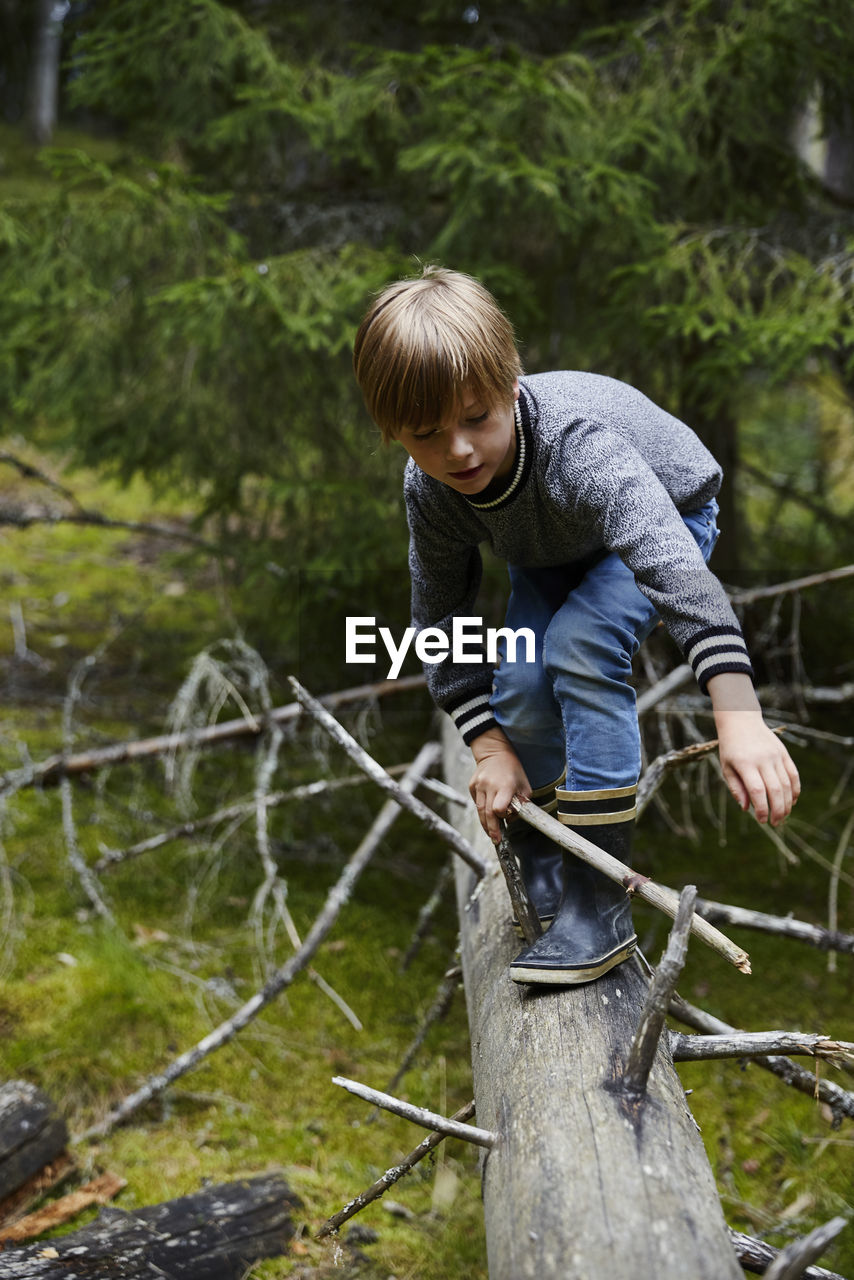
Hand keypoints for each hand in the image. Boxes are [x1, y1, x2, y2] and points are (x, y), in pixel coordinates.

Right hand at [468, 727, 530, 842]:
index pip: (499, 808)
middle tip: (496, 840)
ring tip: (491, 834)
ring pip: (479, 810)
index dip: (503, 816)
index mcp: (505, 785)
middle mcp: (489, 786)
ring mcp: (478, 785)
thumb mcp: (525, 784)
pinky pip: (476, 802)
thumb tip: (512, 818)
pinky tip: (487, 813)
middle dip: (492, 829)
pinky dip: (482, 810)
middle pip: (487, 814)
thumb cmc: (513, 769)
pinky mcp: (472, 786)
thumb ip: (522, 803)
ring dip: (485, 824)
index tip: (507, 818)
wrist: (494, 752)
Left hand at [708, 673, 799, 824]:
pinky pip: (793, 774)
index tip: (762, 821)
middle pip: (776, 790)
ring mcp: (776, 756)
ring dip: (787, 803)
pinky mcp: (784, 753)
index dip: (762, 809)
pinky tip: (792, 801)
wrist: (741, 720)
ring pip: (787, 784)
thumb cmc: (730, 747)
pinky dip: (795, 790)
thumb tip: (747, 808)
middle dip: (778, 810)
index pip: (757, 791)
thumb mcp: (726, 767)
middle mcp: (763, 760)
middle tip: (775, 823)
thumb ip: (736, 788)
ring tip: (783, 816)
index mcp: (745, 764)